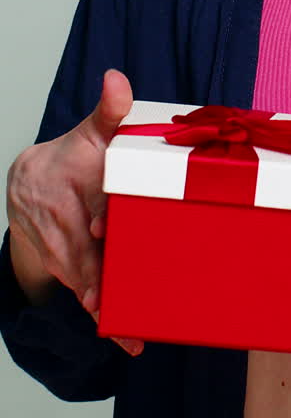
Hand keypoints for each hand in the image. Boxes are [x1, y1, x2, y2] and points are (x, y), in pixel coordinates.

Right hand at [6, 69, 143, 355]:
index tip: (100, 228)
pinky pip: (83, 291)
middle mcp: (58, 220)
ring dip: (104, 306)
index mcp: (66, 183)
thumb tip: (117, 79)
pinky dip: (102, 316)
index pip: (82, 201)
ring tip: (129, 331)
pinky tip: (124, 338)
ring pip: (81, 277)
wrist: (33, 184)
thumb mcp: (93, 133)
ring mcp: (58, 248)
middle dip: (99, 275)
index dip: (93, 214)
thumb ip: (109, 112)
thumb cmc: (75, 159)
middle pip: (80, 250)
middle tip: (122, 300)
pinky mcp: (65, 267)